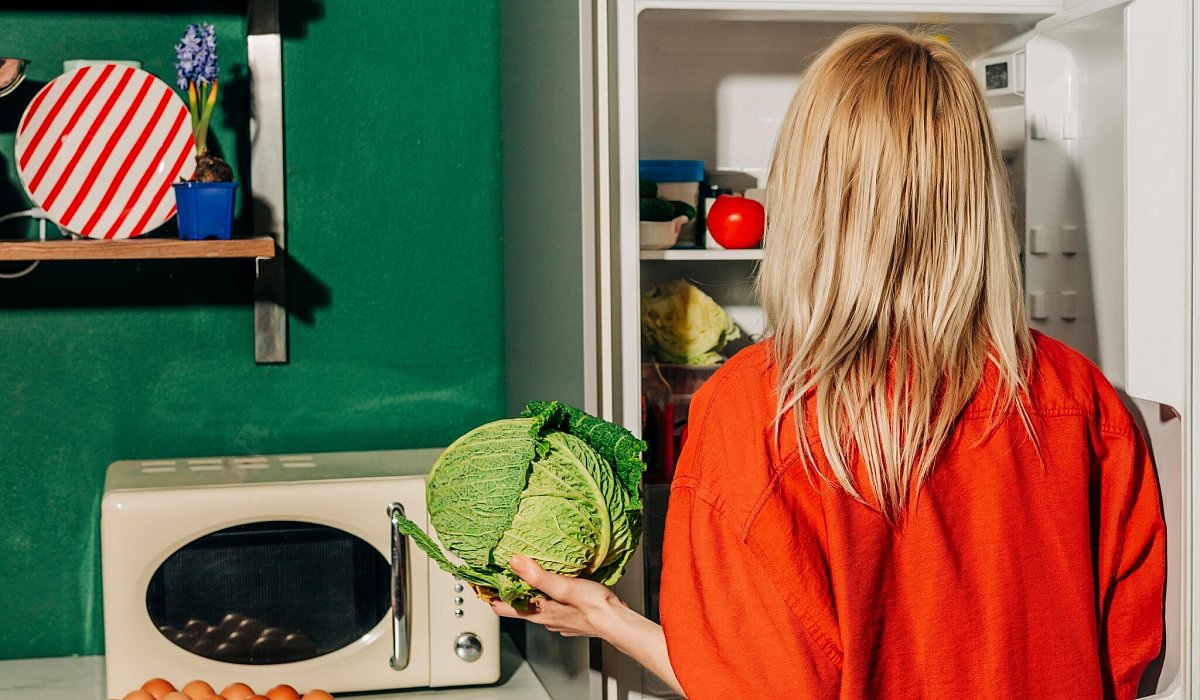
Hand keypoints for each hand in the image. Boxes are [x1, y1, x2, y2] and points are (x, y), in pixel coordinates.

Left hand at [489, 555, 625, 637]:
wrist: (617, 621)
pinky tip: (553, 584)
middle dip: (506, 589)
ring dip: (526, 591)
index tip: (479, 581)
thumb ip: (538, 576)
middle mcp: (544, 618)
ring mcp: (556, 618)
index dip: (488, 594)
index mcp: (538, 611)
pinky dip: (544, 594)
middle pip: (515, 605)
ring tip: (524, 572)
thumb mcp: (564, 586)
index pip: (501, 607)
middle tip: (499, 571)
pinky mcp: (569, 616)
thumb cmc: (594, 607)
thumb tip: (515, 562)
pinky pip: (550, 605)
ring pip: (533, 605)